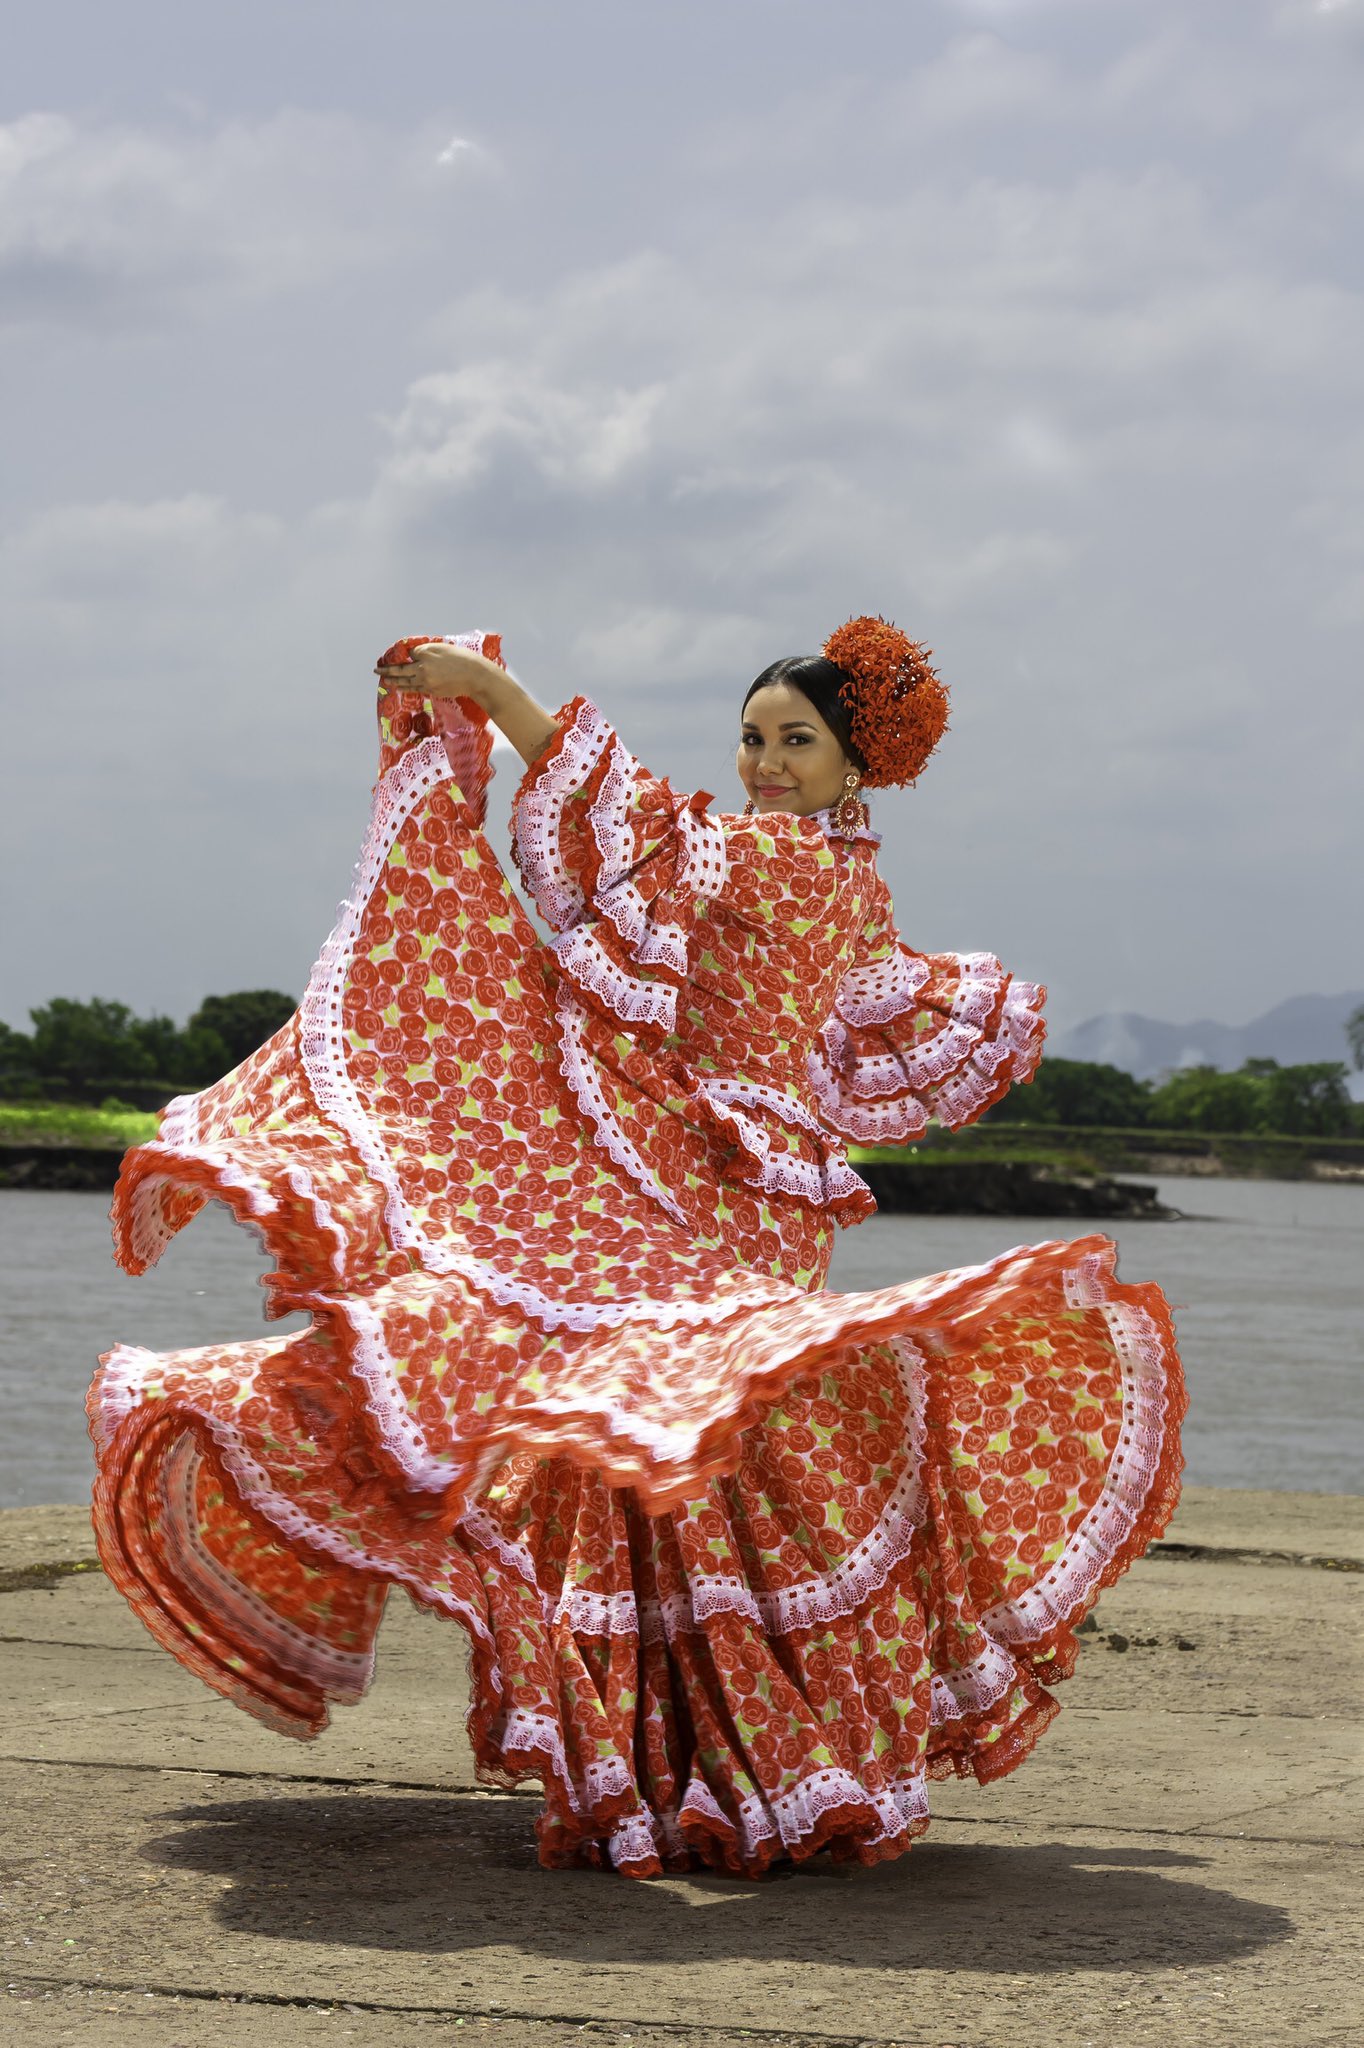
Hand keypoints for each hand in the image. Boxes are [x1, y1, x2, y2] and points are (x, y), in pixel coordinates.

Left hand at [374, 637, 506, 708]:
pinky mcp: (432, 690)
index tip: (407, 655)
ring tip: (385, 680)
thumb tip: (414, 655)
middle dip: (387, 670)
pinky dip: (406, 687)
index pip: (411, 654)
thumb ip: (427, 650)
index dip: (410, 655)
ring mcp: (426, 681)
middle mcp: (423, 669)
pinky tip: (400, 687)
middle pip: (400, 670)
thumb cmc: (462, 659)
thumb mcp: (443, 648)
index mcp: (425, 655)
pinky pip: (415, 688)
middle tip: (376, 670)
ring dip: (394, 681)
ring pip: (406, 682)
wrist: (475, 676)